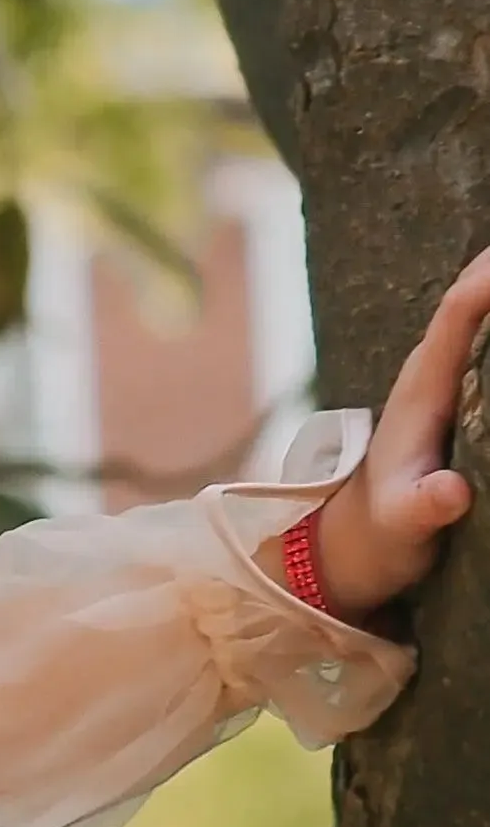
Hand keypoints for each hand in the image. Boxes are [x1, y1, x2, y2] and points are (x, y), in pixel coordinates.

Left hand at [310, 242, 489, 613]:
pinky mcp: (450, 394)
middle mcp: (427, 374)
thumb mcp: (404, 526)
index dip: (486, 280)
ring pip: (476, 315)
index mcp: (420, 392)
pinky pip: (481, 338)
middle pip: (469, 299)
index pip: (455, 317)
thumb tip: (448, 492)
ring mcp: (438, 381)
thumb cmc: (380, 534)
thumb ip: (425, 508)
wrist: (351, 545)